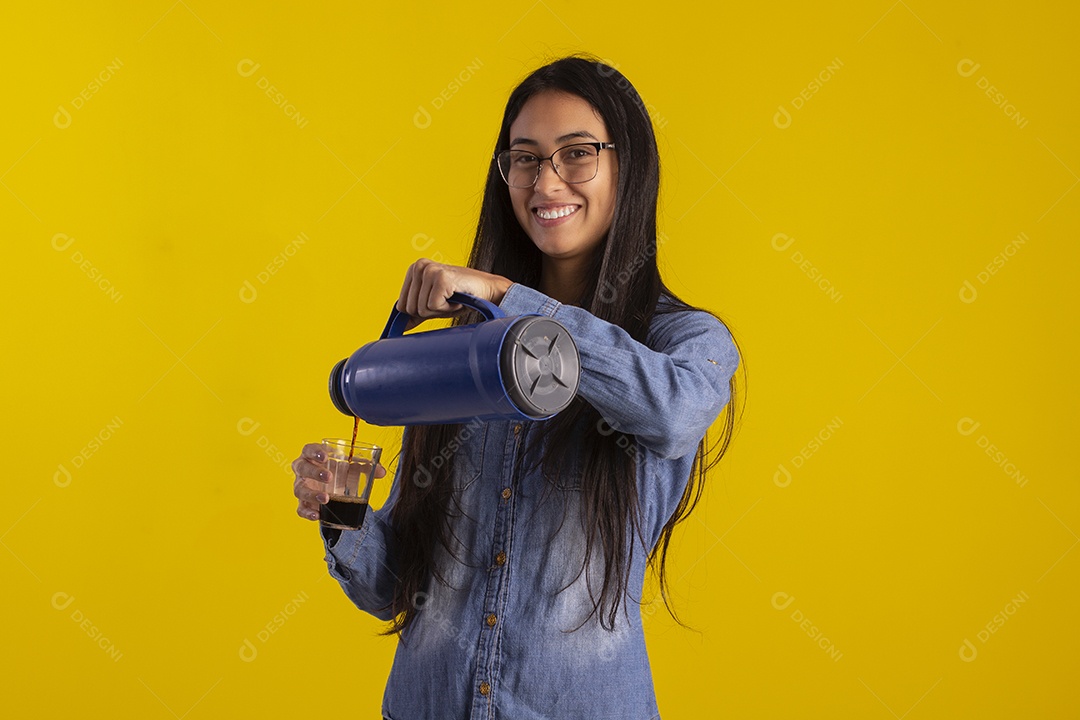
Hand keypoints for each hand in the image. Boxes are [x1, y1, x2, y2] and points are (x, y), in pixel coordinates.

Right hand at [292, 443, 386, 521]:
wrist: (336, 488)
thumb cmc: (340, 471)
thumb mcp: (351, 467)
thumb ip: (365, 466)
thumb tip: (382, 471)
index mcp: (313, 455)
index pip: (308, 449)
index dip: (314, 451)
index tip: (325, 456)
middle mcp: (303, 469)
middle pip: (302, 467)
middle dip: (314, 472)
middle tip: (328, 477)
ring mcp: (302, 486)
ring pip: (299, 489)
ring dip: (312, 494)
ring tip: (326, 499)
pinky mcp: (303, 502)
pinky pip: (300, 508)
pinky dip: (307, 512)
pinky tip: (317, 515)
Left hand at [397, 259, 511, 329]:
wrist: (487, 290)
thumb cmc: (461, 297)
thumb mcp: (433, 305)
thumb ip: (415, 312)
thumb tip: (400, 326)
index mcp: (415, 269)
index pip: (401, 305)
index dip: (421, 310)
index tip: (437, 300)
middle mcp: (420, 266)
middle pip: (410, 308)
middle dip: (430, 311)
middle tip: (446, 300)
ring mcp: (429, 270)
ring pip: (421, 309)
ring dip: (439, 310)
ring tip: (451, 299)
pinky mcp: (440, 278)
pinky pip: (433, 307)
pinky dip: (447, 308)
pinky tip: (456, 298)